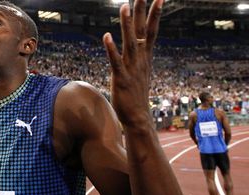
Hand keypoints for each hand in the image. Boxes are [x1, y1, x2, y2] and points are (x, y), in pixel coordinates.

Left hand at [103, 0, 162, 126]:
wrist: (138, 117)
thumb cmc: (136, 95)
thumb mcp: (139, 72)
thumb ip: (137, 58)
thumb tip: (136, 47)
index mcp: (145, 57)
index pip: (150, 30)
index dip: (154, 14)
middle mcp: (140, 59)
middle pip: (142, 31)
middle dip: (143, 11)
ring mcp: (132, 68)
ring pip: (130, 42)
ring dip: (127, 25)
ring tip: (125, 6)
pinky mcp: (121, 78)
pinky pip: (116, 61)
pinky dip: (111, 49)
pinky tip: (106, 36)